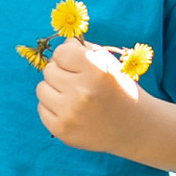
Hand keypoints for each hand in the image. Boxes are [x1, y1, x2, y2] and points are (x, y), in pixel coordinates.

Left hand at [37, 35, 151, 153]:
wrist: (134, 128)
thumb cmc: (120, 90)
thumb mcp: (110, 63)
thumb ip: (84, 49)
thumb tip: (60, 45)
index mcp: (97, 71)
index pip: (61, 52)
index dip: (68, 56)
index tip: (78, 64)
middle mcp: (83, 92)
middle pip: (49, 70)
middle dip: (61, 73)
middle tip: (78, 82)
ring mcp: (70, 113)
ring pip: (41, 89)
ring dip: (54, 90)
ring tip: (73, 96)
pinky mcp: (61, 130)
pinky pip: (41, 109)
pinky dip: (53, 108)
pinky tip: (71, 111)